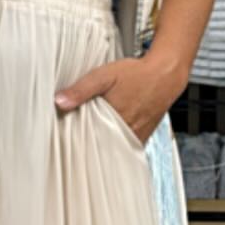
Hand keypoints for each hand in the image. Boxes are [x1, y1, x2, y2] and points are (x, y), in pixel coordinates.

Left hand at [53, 52, 182, 144]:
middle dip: (88, 147)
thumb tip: (60, 102)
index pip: (89, 142)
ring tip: (91, 143)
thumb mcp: (104, 76)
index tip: (65, 142)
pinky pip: (127, 147)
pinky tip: (109, 138)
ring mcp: (137, 136)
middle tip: (75, 144)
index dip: (77, 142)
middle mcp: (127, 131)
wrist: (165, 74)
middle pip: (102, 148)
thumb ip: (81, 89)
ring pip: (115, 150)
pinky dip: (117, 145)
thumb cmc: (137, 74)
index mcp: (114, 119)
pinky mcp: (144, 136)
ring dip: (103, 147)